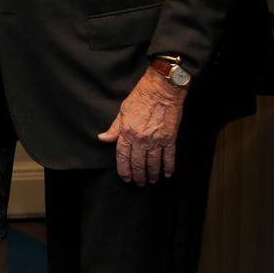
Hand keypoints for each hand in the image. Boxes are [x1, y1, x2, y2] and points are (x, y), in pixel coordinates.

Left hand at [97, 68, 186, 184]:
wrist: (162, 89)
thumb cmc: (141, 96)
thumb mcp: (122, 111)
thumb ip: (114, 128)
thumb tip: (103, 138)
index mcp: (127, 132)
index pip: (122, 156)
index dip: (124, 169)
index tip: (126, 177)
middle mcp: (141, 139)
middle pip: (138, 163)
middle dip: (138, 175)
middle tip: (139, 183)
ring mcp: (156, 140)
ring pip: (153, 163)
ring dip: (152, 174)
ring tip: (151, 181)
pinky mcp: (170, 138)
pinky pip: (169, 157)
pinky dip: (168, 167)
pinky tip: (167, 174)